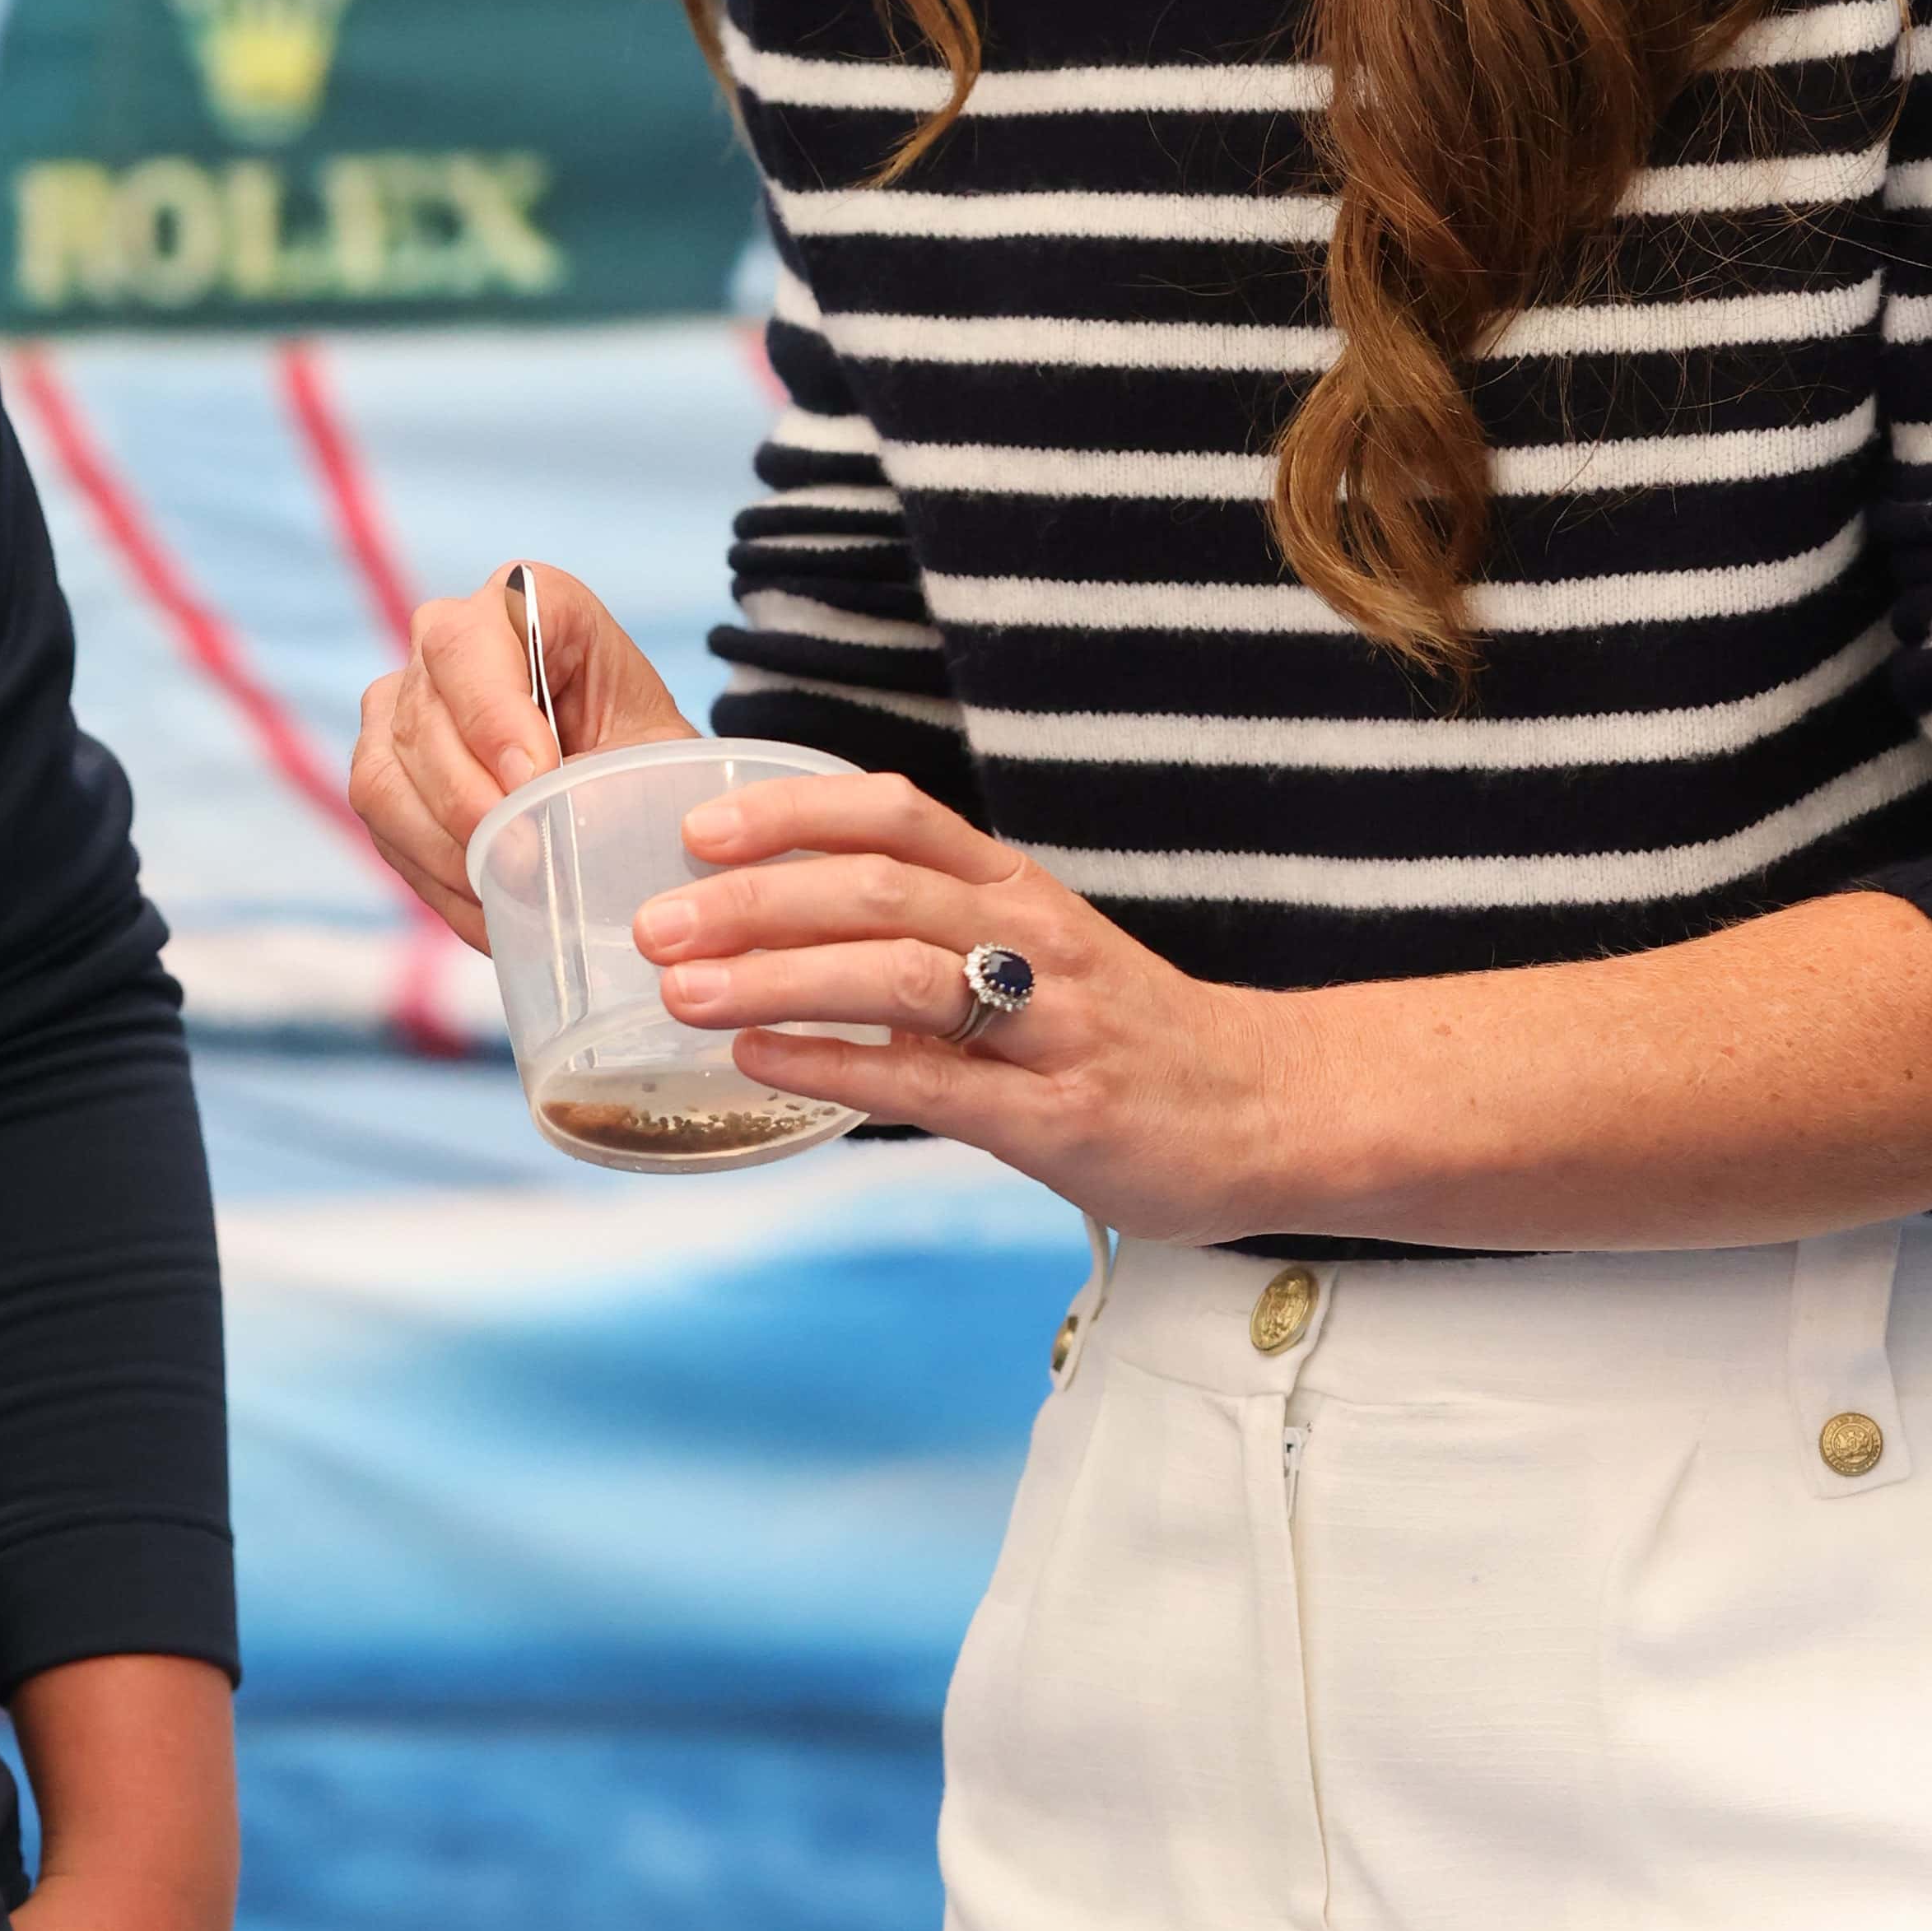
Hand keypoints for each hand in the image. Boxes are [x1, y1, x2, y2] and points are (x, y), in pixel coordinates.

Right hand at [348, 570, 691, 944]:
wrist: (618, 777)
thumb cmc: (641, 751)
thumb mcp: (656, 754)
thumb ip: (614, 777)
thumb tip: (555, 828)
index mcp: (524, 600)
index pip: (471, 644)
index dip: (494, 718)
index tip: (535, 782)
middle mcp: (444, 636)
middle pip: (423, 718)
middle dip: (472, 802)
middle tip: (525, 864)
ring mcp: (399, 701)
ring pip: (386, 779)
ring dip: (447, 849)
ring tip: (508, 892)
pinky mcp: (379, 764)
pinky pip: (381, 824)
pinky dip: (434, 875)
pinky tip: (487, 903)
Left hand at [630, 765, 1294, 1237]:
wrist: (1278, 1109)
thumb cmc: (1134, 1036)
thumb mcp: (1039, 955)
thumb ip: (930, 936)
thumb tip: (782, 931)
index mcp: (1018, 889)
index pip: (895, 815)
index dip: (790, 812)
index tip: (697, 827)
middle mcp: (1033, 939)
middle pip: (877, 889)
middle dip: (754, 901)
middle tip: (654, 922)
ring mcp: (1050, 1028)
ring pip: (898, 976)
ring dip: (777, 977)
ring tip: (683, 990)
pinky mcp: (1057, 1118)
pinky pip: (932, 1084)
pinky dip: (836, 1068)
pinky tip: (761, 1064)